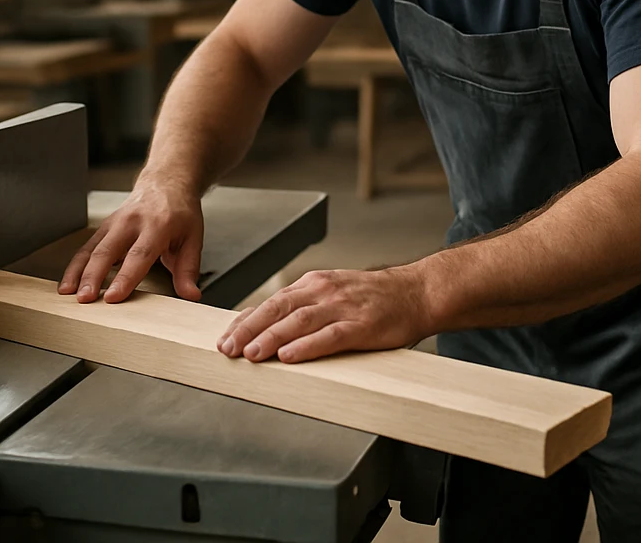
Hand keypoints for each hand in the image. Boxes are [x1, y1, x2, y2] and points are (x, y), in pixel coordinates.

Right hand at [58, 182, 203, 303]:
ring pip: (91, 248)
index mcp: (157, 225)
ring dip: (77, 272)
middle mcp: (132, 222)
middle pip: (107, 250)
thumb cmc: (181, 213)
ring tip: (68, 293)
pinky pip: (86, 247)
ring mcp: (114, 222)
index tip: (113, 297)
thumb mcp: (193, 238)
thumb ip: (188, 269)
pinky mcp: (104, 226)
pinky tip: (68, 283)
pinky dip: (75, 266)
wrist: (167, 183)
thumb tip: (190, 295)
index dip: (125, 277)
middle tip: (84, 299)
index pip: (139, 254)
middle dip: (93, 276)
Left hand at [216, 265, 434, 363]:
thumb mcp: (332, 295)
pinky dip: (307, 346)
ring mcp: (343, 307)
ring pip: (299, 321)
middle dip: (249, 329)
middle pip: (278, 309)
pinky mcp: (362, 325)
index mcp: (314, 284)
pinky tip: (290, 355)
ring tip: (251, 354)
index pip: (271, 303)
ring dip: (272, 338)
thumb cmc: (372, 299)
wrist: (416, 293)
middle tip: (228, 349)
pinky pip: (330, 336)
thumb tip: (264, 329)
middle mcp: (324, 291)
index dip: (245, 321)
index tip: (224, 339)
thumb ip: (302, 309)